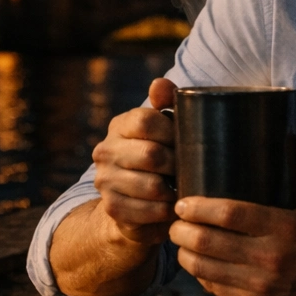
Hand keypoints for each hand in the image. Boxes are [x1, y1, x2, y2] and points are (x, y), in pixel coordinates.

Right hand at [91, 77, 178, 247]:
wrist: (137, 199)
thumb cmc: (160, 154)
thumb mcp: (165, 127)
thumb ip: (166, 101)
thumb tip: (159, 84)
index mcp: (120, 125)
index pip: (145, 120)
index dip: (172, 132)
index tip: (186, 142)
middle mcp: (105, 151)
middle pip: (151, 155)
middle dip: (177, 164)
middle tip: (191, 170)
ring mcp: (105, 180)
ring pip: (152, 186)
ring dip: (175, 190)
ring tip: (184, 189)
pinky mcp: (112, 208)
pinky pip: (149, 211)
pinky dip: (167, 211)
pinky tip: (173, 206)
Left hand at [169, 131, 295, 295]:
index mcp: (286, 228)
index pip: (230, 214)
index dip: (199, 207)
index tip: (183, 202)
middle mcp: (271, 258)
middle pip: (208, 242)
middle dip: (182, 230)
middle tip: (176, 220)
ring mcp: (261, 286)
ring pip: (204, 268)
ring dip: (184, 253)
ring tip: (181, 239)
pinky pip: (214, 288)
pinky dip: (199, 273)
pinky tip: (196, 261)